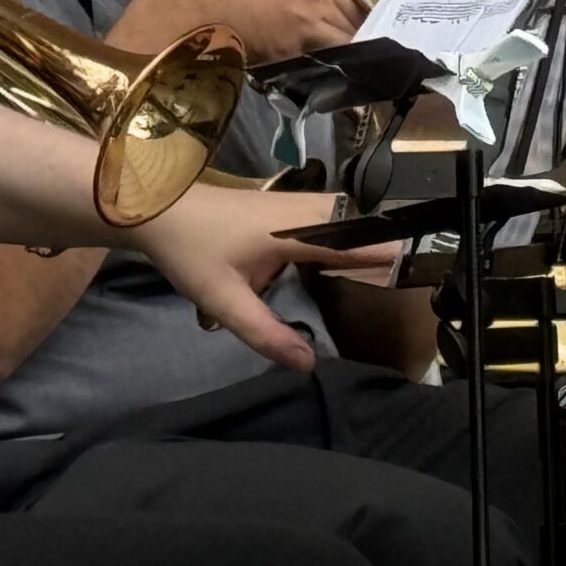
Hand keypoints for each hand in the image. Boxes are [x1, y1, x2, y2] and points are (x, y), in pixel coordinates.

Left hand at [130, 186, 388, 372]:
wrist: (150, 207)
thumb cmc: (188, 250)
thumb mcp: (223, 300)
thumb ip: (265, 333)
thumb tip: (309, 364)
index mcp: (292, 229)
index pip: (353, 237)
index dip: (386, 252)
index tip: (415, 269)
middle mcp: (298, 208)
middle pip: (354, 220)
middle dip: (377, 245)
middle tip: (398, 279)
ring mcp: (288, 201)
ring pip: (339, 214)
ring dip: (356, 238)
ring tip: (377, 271)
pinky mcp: (278, 204)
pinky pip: (323, 215)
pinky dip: (336, 233)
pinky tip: (335, 259)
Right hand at [139, 0, 363, 66]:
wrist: (187, 7)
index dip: (369, 2)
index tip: (369, 6)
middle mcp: (321, 4)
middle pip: (362, 21)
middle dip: (364, 25)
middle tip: (363, 27)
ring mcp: (307, 34)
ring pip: (348, 43)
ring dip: (348, 43)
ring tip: (343, 42)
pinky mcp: (291, 58)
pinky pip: (322, 58)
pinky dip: (327, 58)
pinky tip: (320, 54)